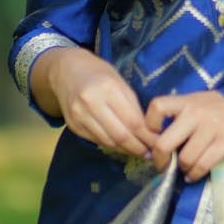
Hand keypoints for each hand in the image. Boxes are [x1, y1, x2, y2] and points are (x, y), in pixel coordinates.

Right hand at [33, 47, 160, 160]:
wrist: (65, 70)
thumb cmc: (98, 73)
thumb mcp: (119, 81)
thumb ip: (132, 105)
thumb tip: (148, 131)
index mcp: (108, 88)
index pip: (133, 121)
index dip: (147, 136)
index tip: (158, 143)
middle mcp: (91, 102)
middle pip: (120, 135)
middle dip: (138, 147)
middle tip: (150, 153)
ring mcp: (79, 115)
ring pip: (108, 141)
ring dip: (126, 149)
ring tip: (138, 151)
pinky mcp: (73, 125)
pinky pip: (97, 140)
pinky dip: (112, 145)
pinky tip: (121, 146)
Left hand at [145, 90, 223, 182]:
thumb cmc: (217, 107)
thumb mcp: (195, 102)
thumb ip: (178, 115)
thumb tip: (158, 141)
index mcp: (185, 101)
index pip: (157, 107)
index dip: (150, 125)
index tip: (154, 136)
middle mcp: (195, 113)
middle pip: (164, 143)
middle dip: (160, 160)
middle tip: (162, 165)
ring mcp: (210, 128)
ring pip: (185, 159)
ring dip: (182, 169)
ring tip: (184, 168)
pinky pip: (203, 165)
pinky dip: (194, 174)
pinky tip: (193, 175)